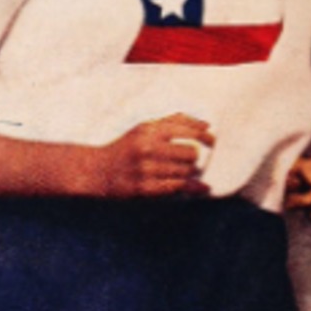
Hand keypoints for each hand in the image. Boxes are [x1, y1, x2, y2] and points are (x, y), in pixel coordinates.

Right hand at [97, 113, 213, 197]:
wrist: (98, 171)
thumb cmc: (126, 148)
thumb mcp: (143, 128)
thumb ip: (172, 122)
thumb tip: (206, 125)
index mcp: (147, 129)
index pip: (187, 130)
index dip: (205, 136)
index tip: (212, 141)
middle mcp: (145, 147)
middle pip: (190, 152)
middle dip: (194, 157)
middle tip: (190, 160)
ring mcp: (144, 168)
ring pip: (186, 171)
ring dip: (190, 173)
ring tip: (184, 172)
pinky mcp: (143, 188)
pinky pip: (178, 187)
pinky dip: (192, 188)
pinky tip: (199, 187)